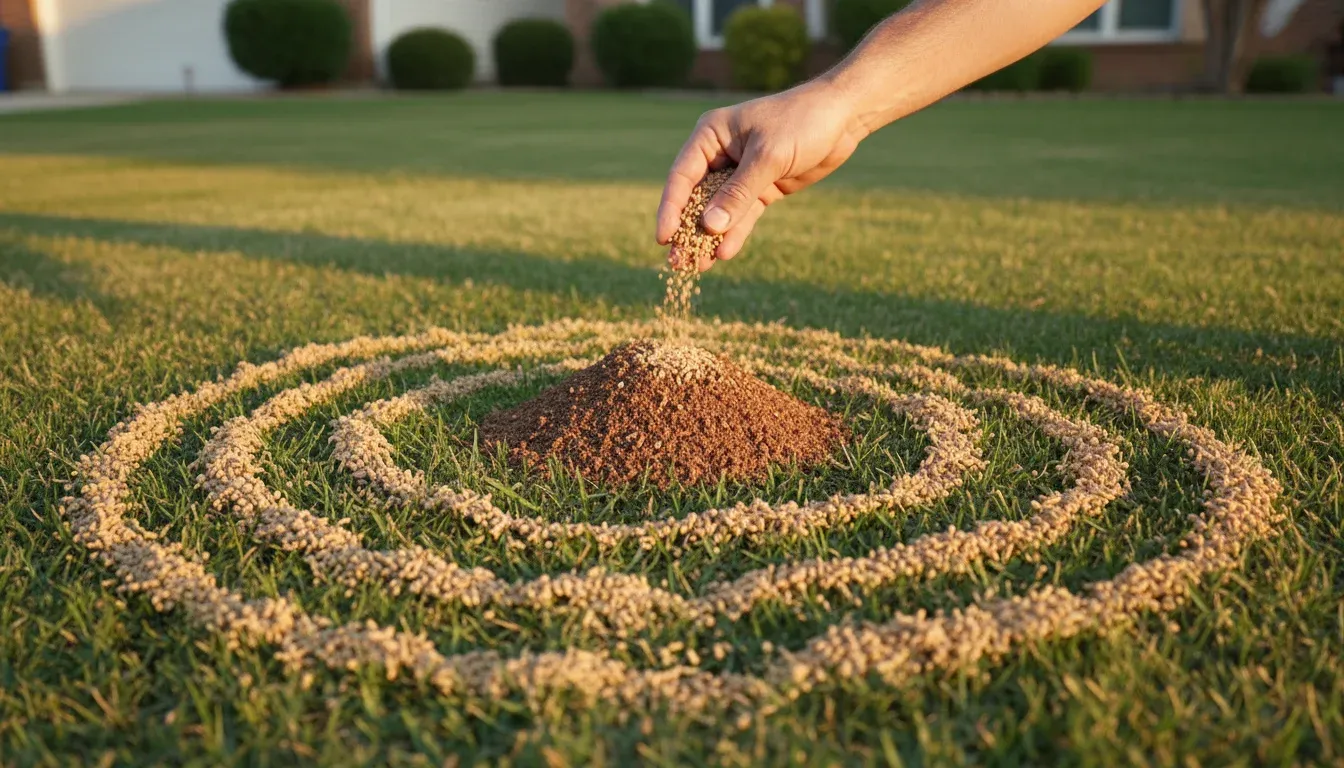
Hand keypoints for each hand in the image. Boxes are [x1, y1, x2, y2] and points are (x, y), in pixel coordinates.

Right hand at [655, 78, 868, 270]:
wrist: (842, 118)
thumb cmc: (801, 122)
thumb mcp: (768, 157)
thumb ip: (738, 193)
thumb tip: (709, 227)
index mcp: (710, 136)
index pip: (681, 176)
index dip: (670, 209)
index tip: (663, 238)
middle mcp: (720, 155)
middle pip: (696, 198)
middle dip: (687, 230)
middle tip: (676, 263)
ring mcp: (740, 173)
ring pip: (719, 211)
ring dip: (709, 238)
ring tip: (696, 267)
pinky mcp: (762, 188)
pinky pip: (743, 215)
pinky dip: (735, 234)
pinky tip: (724, 254)